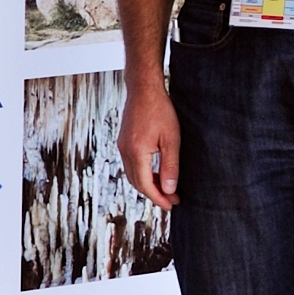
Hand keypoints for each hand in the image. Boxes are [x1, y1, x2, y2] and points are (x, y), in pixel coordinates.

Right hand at [119, 76, 180, 209]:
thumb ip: (170, 166)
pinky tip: (155, 172)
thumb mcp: (171, 140)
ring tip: (166, 188)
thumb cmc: (160, 111)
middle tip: (171, 199)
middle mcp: (125, 152)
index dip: (158, 198)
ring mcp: (122, 146)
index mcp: (137, 153)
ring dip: (148, 184)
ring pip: (133, 175)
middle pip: (137, 183)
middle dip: (154, 194)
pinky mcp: (123, 141)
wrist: (143, 89)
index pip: (146, 185)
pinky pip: (131, 165)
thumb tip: (169, 189)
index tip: (171, 205)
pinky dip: (143, 174)